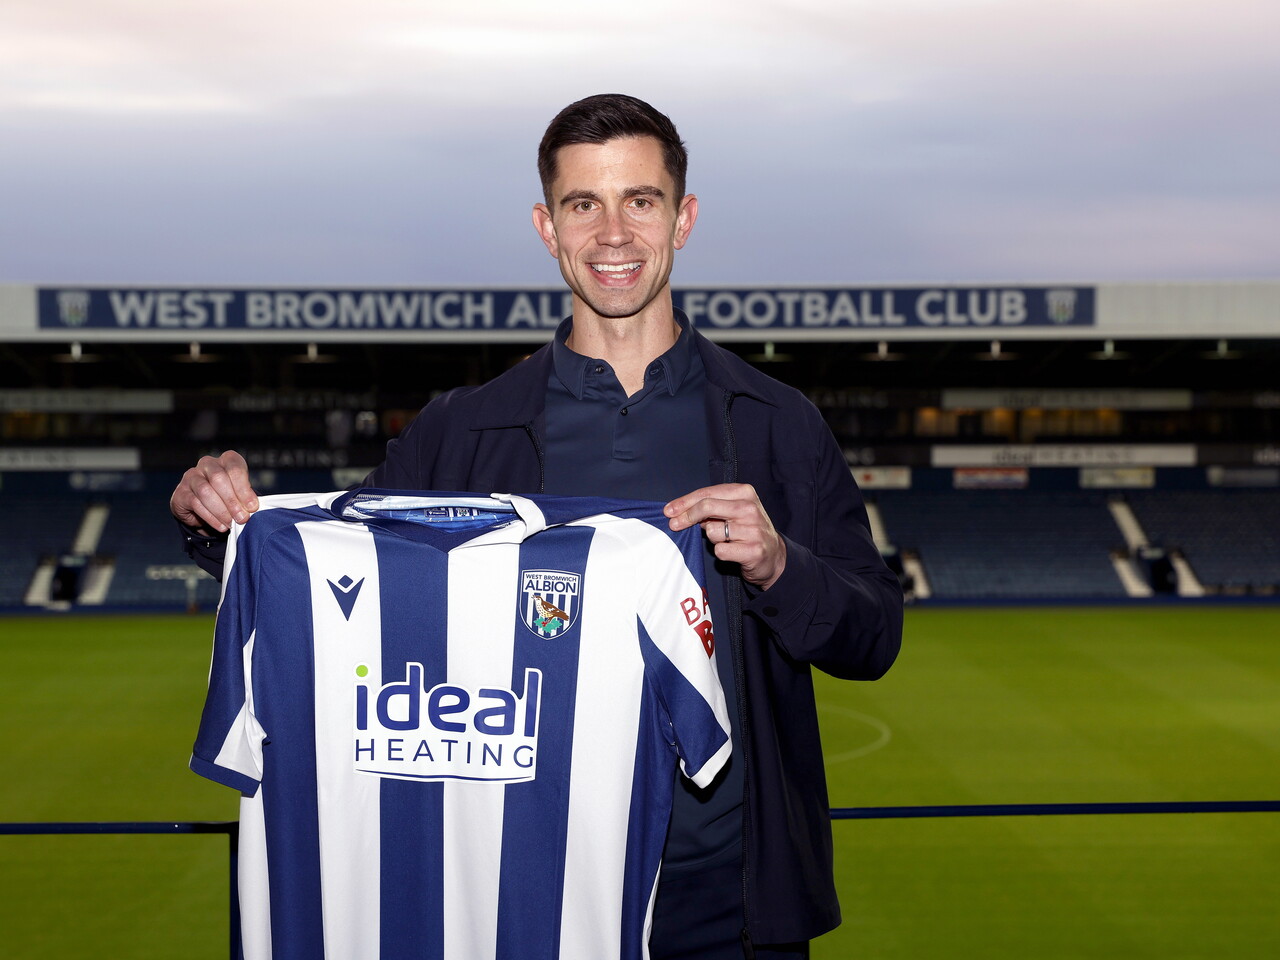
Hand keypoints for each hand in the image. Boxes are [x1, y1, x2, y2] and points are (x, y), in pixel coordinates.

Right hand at [170, 450, 258, 533]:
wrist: (200, 508)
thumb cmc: (225, 497)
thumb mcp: (239, 494)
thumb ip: (245, 498)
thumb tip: (251, 508)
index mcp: (226, 460)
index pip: (235, 468)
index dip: (244, 489)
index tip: (252, 507)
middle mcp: (207, 464)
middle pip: (218, 478)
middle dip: (232, 501)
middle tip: (242, 518)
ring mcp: (192, 476)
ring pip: (205, 491)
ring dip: (221, 510)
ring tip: (231, 523)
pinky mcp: (181, 492)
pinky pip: (195, 504)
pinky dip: (210, 517)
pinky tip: (220, 526)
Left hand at [664, 483, 785, 589]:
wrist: (773, 555)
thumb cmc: (747, 529)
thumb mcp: (732, 511)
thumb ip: (710, 508)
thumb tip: (678, 511)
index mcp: (744, 492)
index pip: (707, 493)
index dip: (685, 502)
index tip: (669, 510)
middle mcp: (750, 508)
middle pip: (707, 506)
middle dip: (686, 516)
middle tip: (674, 525)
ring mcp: (753, 529)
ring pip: (712, 531)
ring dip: (711, 537)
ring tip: (725, 539)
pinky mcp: (753, 550)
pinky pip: (720, 550)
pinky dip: (721, 552)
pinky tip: (731, 550)